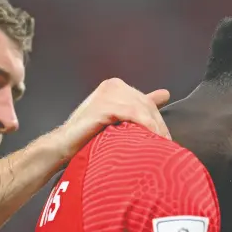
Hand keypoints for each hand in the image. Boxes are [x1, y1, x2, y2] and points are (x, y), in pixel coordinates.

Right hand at [51, 78, 170, 161]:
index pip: (146, 101)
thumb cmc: (89, 136)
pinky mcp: (104, 105)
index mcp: (116, 86)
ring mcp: (107, 93)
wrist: (65, 146)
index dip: (158, 120)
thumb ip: (139, 106)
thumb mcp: (117, 119)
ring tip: (161, 145)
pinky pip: (132, 114)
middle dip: (159, 125)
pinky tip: (151, 138)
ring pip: (141, 109)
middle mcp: (113, 86)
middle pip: (145, 105)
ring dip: (154, 128)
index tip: (166, 139)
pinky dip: (144, 126)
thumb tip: (165, 94)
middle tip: (167, 145)